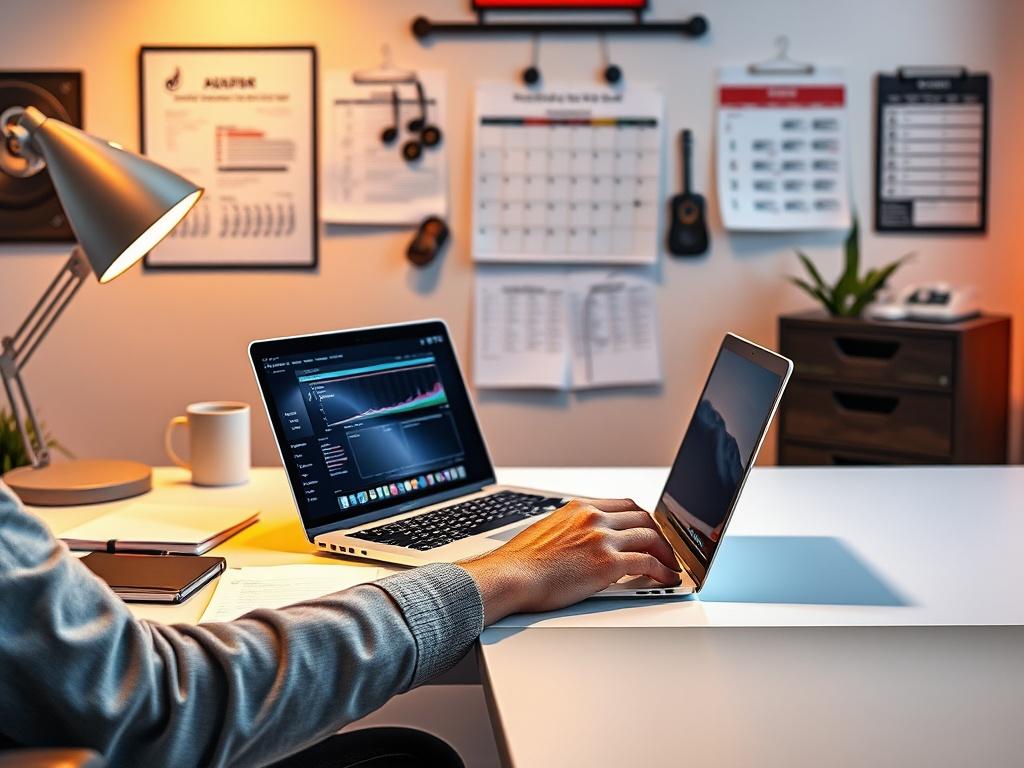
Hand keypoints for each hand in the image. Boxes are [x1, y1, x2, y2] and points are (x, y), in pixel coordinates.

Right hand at [458, 498, 680, 624]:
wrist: (511, 576)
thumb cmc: (521, 561)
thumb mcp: (547, 530)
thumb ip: (570, 529)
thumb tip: (581, 542)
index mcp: (579, 507)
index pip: (624, 505)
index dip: (642, 519)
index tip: (649, 530)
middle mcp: (593, 518)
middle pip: (642, 518)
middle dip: (658, 534)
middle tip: (664, 549)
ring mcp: (602, 538)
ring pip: (650, 537)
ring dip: (665, 553)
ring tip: (670, 566)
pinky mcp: (608, 563)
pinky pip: (647, 563)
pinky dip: (662, 571)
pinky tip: (666, 579)